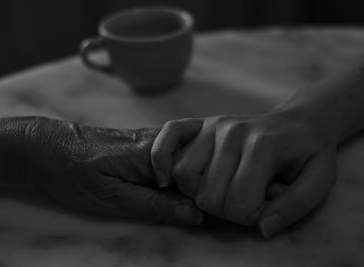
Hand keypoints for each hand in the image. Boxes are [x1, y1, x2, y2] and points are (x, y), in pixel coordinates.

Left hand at [20, 117, 201, 224]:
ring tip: (189, 197)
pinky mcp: (142, 142)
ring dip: (191, 177)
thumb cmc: (73, 174)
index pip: (198, 171)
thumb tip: (194, 214)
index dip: (207, 193)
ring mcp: (150, 139)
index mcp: (152, 153)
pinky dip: (178, 171)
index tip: (208, 212)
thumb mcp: (112, 199)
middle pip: (197, 160)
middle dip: (203, 183)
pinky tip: (172, 186)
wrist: (45, 147)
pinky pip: (171, 154)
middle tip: (202, 205)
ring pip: (185, 156)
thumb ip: (154, 206)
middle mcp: (156, 140)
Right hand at [151, 111, 337, 236]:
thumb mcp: (320, 180)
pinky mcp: (201, 123)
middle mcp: (232, 132)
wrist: (299, 121)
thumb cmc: (309, 152)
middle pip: (207, 194)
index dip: (250, 219)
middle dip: (224, 210)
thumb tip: (263, 228)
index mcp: (263, 146)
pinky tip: (167, 177)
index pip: (238, 204)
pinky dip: (161, 159)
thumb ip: (294, 207)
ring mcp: (213, 125)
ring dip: (197, 193)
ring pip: (184, 174)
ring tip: (219, 190)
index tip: (263, 211)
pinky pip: (167, 140)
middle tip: (242, 203)